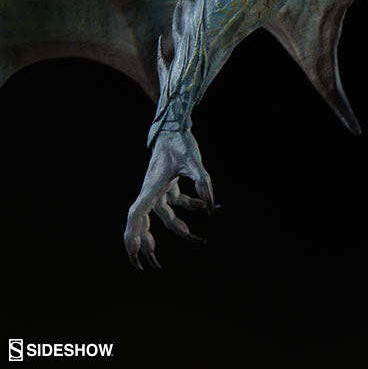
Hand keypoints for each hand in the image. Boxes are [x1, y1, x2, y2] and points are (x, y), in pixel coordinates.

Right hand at [124, 129, 214, 269]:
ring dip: (176, 226)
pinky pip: (175, 202)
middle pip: (143, 222)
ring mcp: (158, 188)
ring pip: (163, 214)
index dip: (132, 236)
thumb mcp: (193, 161)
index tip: (135, 254)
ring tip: (192, 235)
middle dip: (145, 243)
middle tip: (149, 264)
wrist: (174, 125)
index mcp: (151, 189)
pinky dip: (189, 206)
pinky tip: (205, 206)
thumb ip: (202, 182)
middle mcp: (151, 191)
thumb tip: (212, 206)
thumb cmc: (179, 142)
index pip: (136, 216)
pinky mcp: (167, 183)